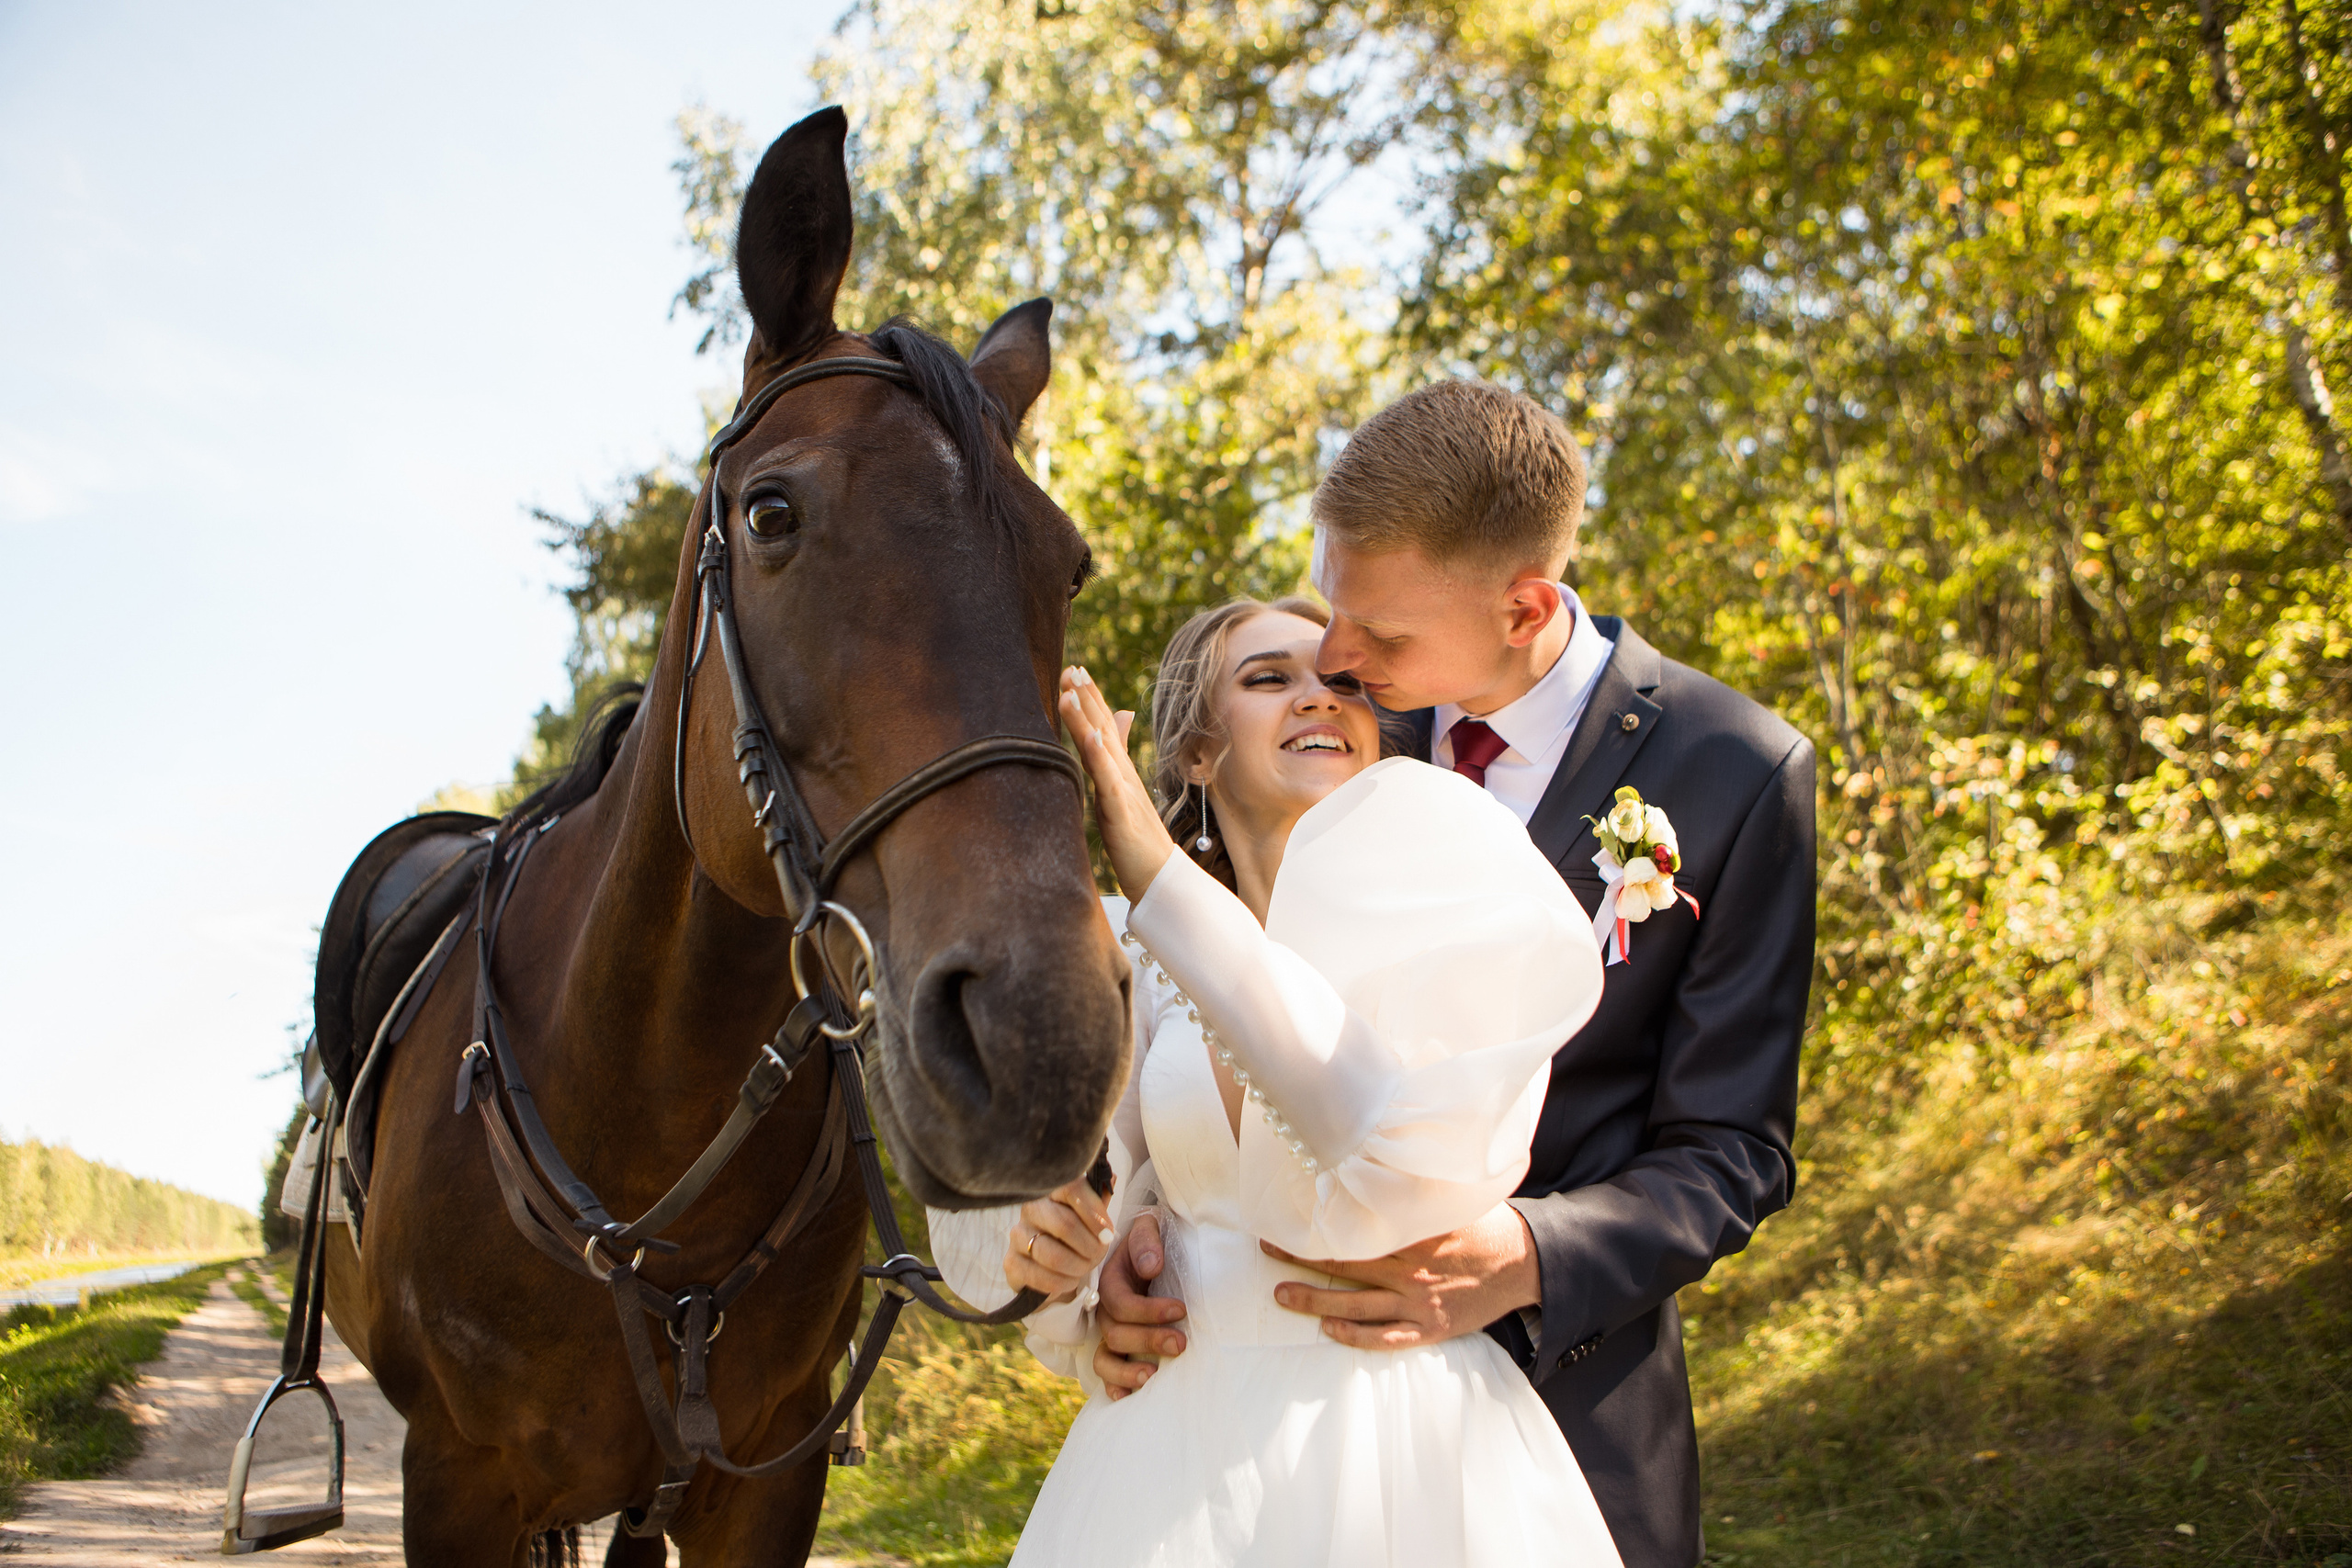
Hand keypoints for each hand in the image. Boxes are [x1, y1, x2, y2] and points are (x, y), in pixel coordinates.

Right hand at [1004, 1178, 1116, 1303]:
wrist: (1053, 1272)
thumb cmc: (1075, 1240)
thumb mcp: (1090, 1219)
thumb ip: (1099, 1201)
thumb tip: (1111, 1179)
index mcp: (1052, 1191)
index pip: (1072, 1189)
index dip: (1094, 1212)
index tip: (1107, 1232)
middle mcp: (1031, 1209)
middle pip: (1065, 1224)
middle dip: (1090, 1246)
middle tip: (1099, 1254)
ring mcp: (1018, 1235)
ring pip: (1054, 1255)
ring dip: (1078, 1266)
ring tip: (1085, 1268)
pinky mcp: (1011, 1263)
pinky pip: (1042, 1277)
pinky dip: (1063, 1282)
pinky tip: (1069, 1280)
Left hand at [1058, 667, 1174, 904]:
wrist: (1159, 878)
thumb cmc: (1139, 839)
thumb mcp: (1123, 795)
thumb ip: (1118, 760)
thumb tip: (1121, 729)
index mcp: (1119, 771)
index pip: (1104, 727)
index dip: (1090, 698)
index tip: (1076, 669)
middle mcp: (1121, 775)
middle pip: (1103, 728)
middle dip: (1087, 697)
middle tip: (1074, 667)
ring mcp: (1122, 790)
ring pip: (1102, 747)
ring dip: (1086, 717)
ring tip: (1071, 690)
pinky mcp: (1120, 811)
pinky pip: (1108, 780)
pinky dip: (1100, 757)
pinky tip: (1092, 737)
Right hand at [1090, 1211, 1188, 1399]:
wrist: (1152, 1251)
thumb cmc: (1154, 1242)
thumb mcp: (1149, 1228)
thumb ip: (1147, 1241)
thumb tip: (1151, 1267)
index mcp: (1111, 1281)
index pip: (1120, 1302)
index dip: (1148, 1310)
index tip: (1180, 1309)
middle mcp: (1106, 1311)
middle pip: (1115, 1333)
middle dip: (1148, 1340)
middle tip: (1181, 1343)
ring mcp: (1110, 1333)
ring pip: (1105, 1358)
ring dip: (1127, 1370)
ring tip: (1154, 1376)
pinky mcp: (1119, 1351)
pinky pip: (1105, 1373)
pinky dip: (1115, 1386)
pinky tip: (1128, 1396)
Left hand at [1262, 1202, 1538, 1350]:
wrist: (1524, 1264)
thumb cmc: (1485, 1226)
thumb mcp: (1452, 1200)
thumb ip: (1415, 1192)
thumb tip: (1378, 1165)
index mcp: (1413, 1233)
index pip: (1354, 1229)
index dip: (1317, 1225)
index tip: (1285, 1217)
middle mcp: (1411, 1268)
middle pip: (1345, 1265)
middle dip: (1301, 1257)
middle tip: (1266, 1249)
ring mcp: (1418, 1301)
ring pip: (1357, 1305)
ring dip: (1315, 1300)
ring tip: (1281, 1294)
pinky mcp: (1430, 1328)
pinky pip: (1386, 1337)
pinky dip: (1355, 1336)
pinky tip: (1328, 1330)